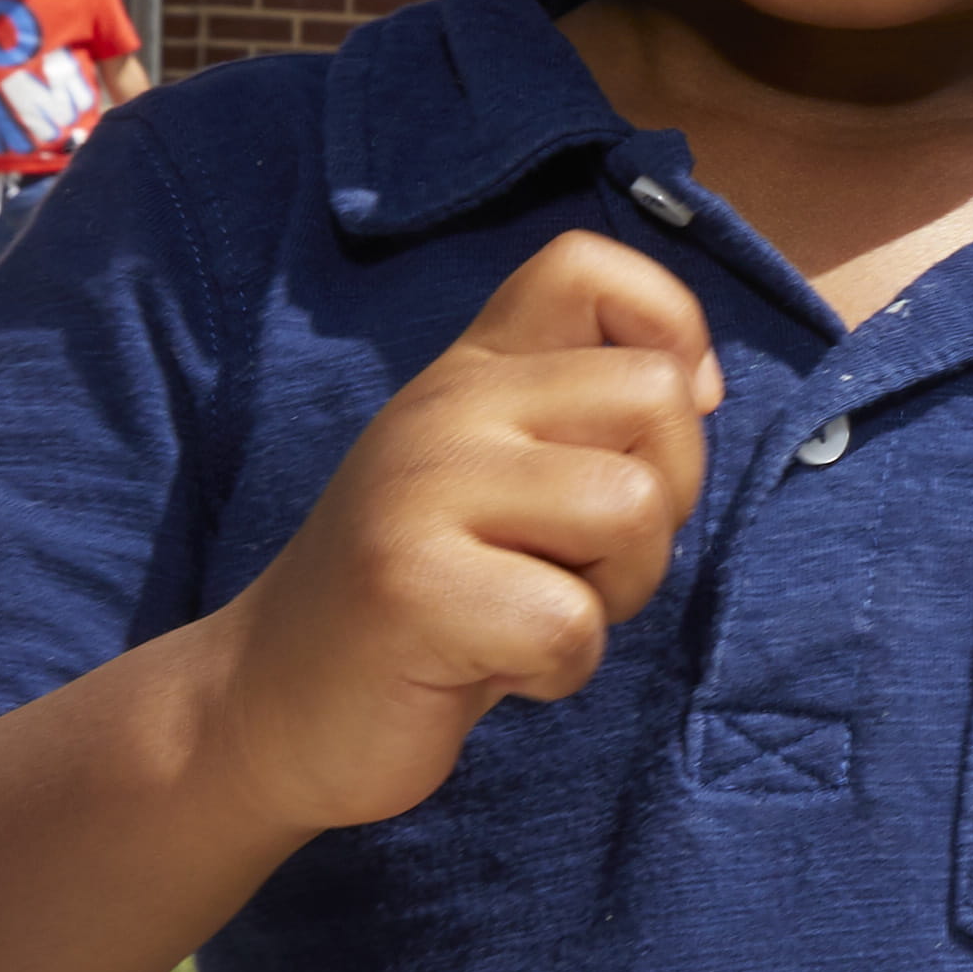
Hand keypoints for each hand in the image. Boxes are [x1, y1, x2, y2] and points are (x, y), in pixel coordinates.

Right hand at [209, 232, 719, 842]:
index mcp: (470, 369)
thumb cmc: (426, 600)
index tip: (642, 434)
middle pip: (653, 396)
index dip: (667, 331)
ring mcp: (421, 487)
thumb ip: (584, 418)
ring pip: (631, 508)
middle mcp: (444, 405)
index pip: (586, 266)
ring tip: (532, 611)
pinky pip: (574, 622)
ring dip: (614, 591)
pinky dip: (560, 670)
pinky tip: (492, 667)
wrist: (271, 705)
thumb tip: (701, 381)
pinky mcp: (413, 586)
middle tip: (578, 560)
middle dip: (664, 500)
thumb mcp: (499, 479)